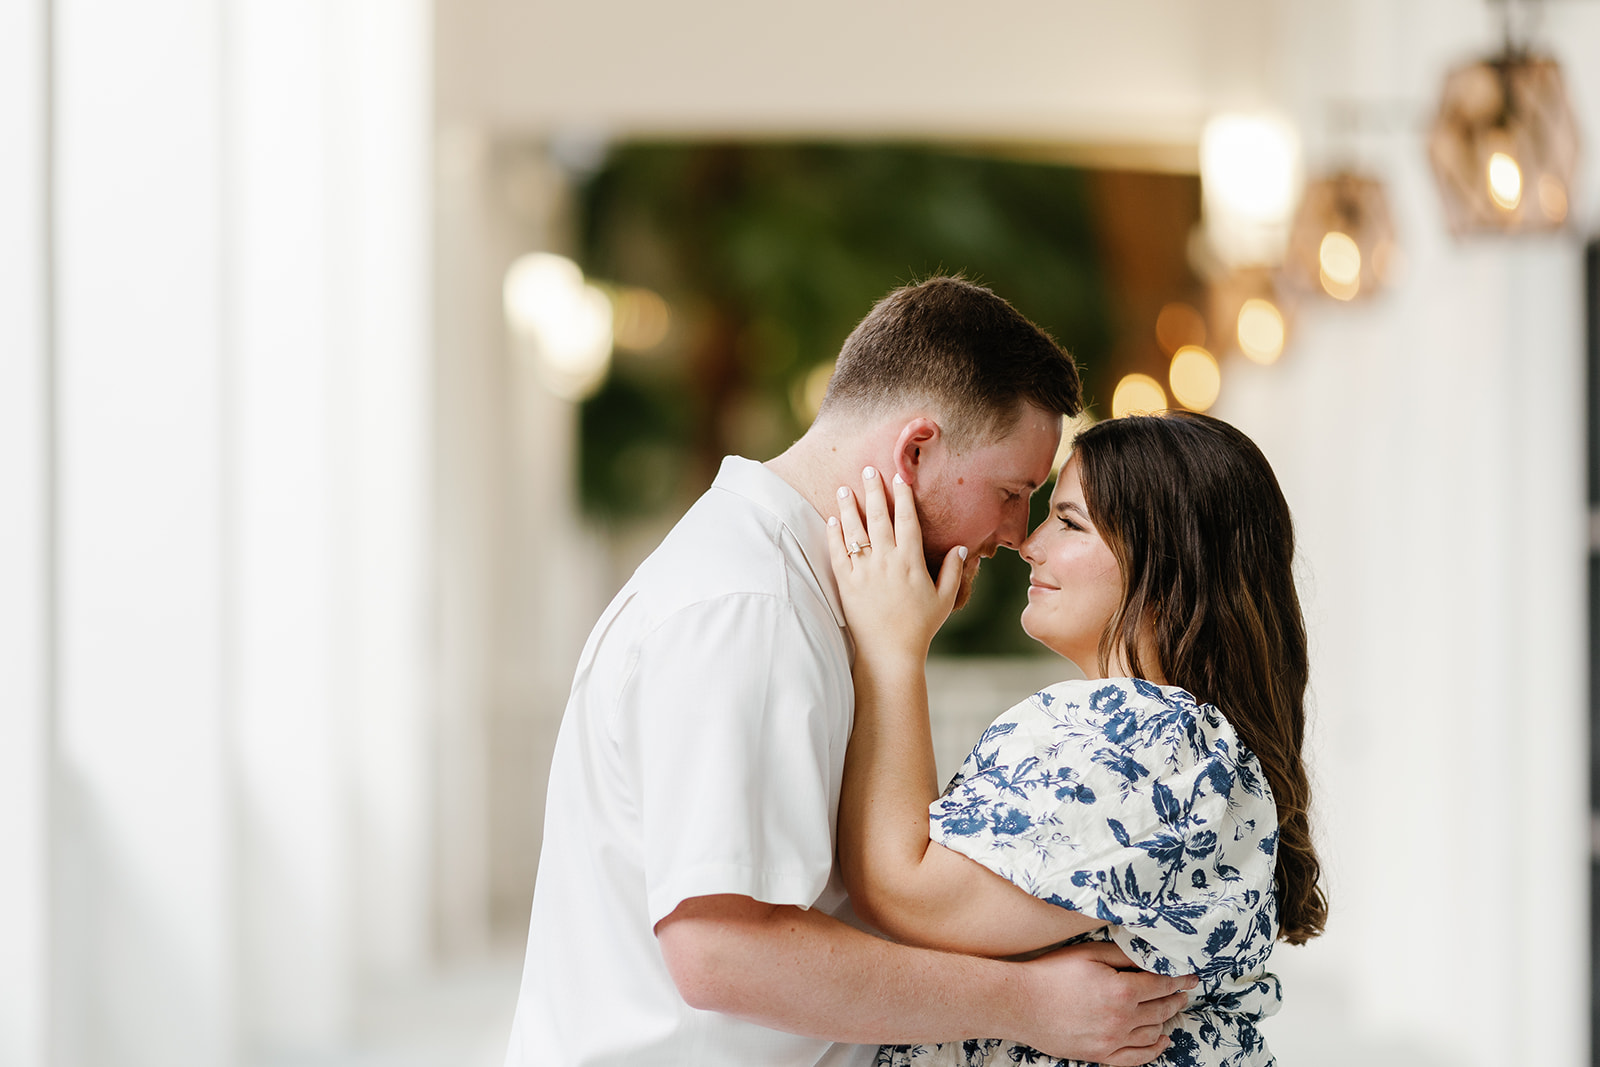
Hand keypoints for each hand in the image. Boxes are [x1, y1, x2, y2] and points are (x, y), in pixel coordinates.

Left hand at [827, 467, 965, 660]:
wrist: (889, 653)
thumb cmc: (919, 627)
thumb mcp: (944, 599)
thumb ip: (953, 571)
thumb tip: (961, 546)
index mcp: (910, 561)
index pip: (906, 520)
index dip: (903, 496)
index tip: (899, 477)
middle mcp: (886, 561)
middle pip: (878, 517)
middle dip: (872, 491)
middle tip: (867, 470)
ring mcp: (864, 572)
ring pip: (854, 532)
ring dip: (848, 507)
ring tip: (842, 488)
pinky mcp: (846, 584)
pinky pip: (838, 554)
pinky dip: (834, 535)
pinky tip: (832, 520)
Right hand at [1014, 941, 1195, 1065]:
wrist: (1020, 1002)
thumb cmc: (1051, 973)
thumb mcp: (1089, 953)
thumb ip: (1123, 954)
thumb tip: (1150, 955)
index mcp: (1122, 990)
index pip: (1161, 984)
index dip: (1179, 980)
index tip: (1190, 977)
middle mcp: (1122, 1018)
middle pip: (1161, 1009)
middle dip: (1175, 999)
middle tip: (1182, 992)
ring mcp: (1112, 1040)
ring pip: (1152, 1032)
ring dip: (1166, 1020)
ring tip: (1171, 1010)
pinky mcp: (1100, 1055)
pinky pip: (1136, 1057)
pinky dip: (1153, 1050)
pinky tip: (1161, 1041)